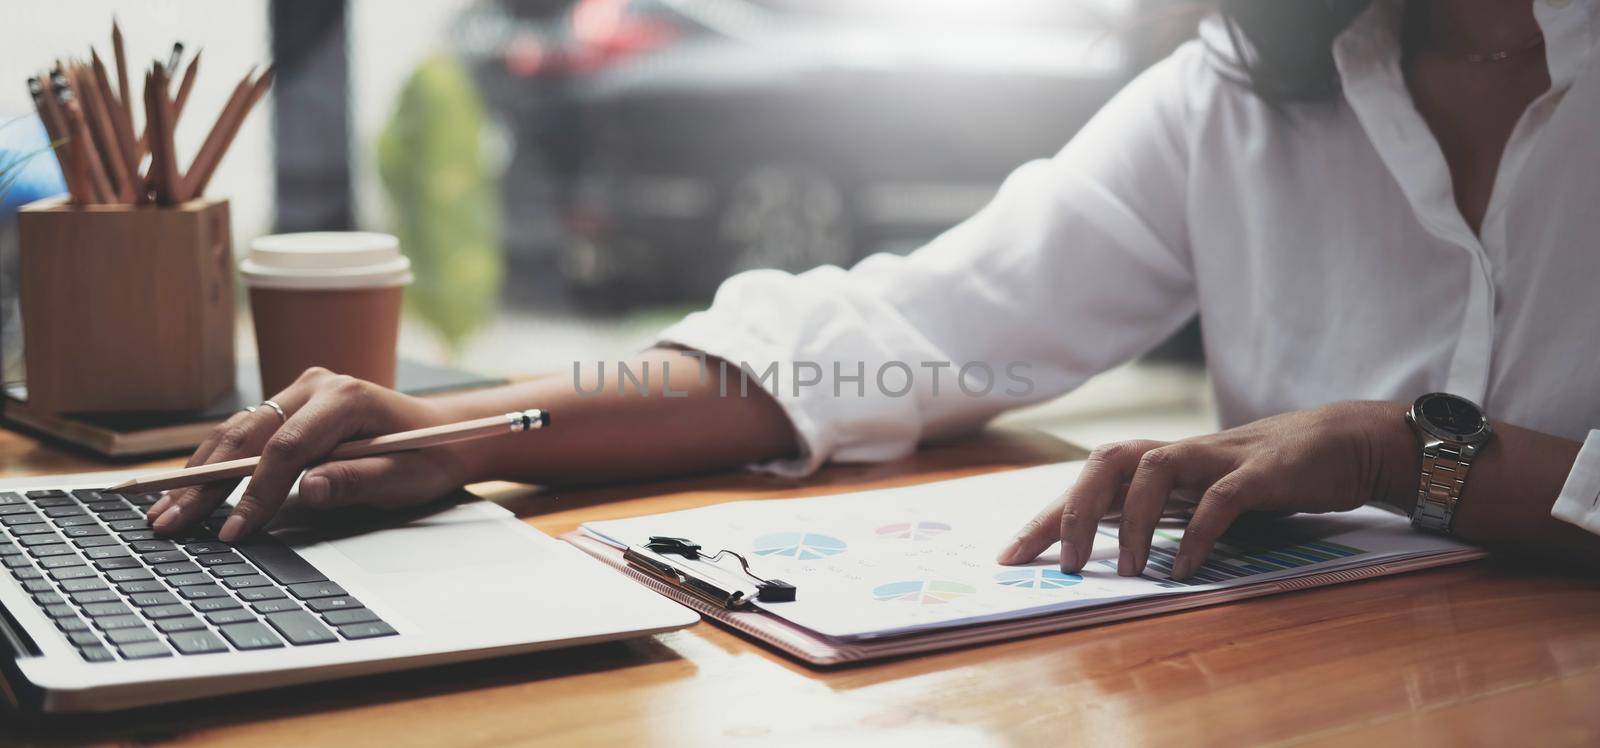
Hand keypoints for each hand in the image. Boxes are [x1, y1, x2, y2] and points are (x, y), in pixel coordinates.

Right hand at [147, 367, 481, 541]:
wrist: (443, 434)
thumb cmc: (428, 457)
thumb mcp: (403, 478)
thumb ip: (355, 481)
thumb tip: (307, 491)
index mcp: (346, 398)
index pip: (286, 447)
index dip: (256, 492)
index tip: (234, 532)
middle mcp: (316, 386)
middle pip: (247, 435)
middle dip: (206, 484)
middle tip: (168, 523)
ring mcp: (298, 393)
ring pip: (235, 433)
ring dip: (198, 474)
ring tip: (164, 513)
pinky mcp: (288, 407)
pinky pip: (243, 436)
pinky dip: (214, 465)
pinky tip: (187, 493)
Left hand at [995, 401, 1416, 579]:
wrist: (1348, 443)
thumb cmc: (1267, 476)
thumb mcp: (1202, 497)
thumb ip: (1161, 515)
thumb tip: (1110, 552)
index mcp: (1161, 464)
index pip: (1086, 483)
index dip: (1045, 517)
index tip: (1009, 558)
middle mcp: (1180, 454)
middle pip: (1105, 463)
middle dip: (1071, 511)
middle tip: (1060, 565)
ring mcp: (1219, 456)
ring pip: (1153, 469)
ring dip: (1132, 521)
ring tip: (1126, 571)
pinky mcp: (1262, 471)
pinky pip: (1220, 498)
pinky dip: (1198, 532)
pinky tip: (1185, 568)